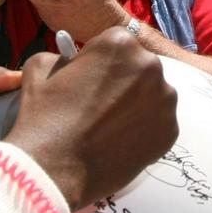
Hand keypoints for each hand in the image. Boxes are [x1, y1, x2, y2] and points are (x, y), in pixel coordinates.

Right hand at [5, 27, 176, 209]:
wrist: (54, 170)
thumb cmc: (45, 117)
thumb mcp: (41, 66)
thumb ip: (63, 55)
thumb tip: (72, 61)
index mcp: (120, 42)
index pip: (117, 43)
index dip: (102, 61)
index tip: (91, 77)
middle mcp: (150, 66)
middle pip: (139, 67)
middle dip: (123, 81)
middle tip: (100, 104)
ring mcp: (164, 100)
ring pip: (152, 94)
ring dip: (136, 104)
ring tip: (109, 125)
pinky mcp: (170, 131)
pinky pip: (158, 123)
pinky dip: (143, 129)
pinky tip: (118, 140)